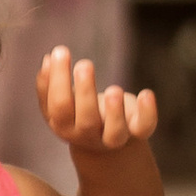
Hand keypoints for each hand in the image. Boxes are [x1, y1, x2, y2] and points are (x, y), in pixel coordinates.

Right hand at [36, 45, 159, 153]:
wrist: (105, 143)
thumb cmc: (78, 113)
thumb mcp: (62, 102)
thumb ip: (50, 85)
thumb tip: (48, 59)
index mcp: (64, 126)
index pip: (59, 107)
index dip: (57, 81)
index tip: (59, 52)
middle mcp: (88, 135)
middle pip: (86, 120)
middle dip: (85, 92)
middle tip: (84, 64)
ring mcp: (113, 137)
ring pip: (115, 132)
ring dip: (114, 112)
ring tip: (113, 89)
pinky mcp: (137, 131)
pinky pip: (144, 127)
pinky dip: (148, 112)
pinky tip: (146, 94)